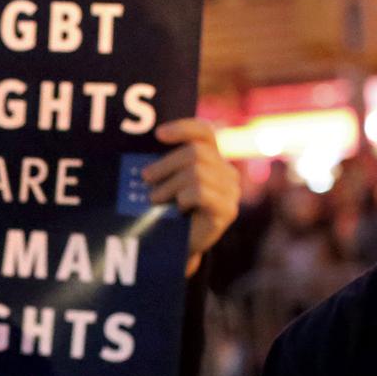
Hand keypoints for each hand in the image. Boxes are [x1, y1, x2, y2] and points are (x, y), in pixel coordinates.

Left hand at [143, 118, 240, 275]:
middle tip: (145, 178)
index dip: (183, 128)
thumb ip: (165, 164)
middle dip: (165, 164)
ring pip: (196, 172)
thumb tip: (147, 149)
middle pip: (195, 153)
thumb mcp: (167, 182)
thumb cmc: (170, 211)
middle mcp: (227, 172)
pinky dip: (182, 198)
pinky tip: (177, 208)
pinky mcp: (228, 210)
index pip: (205, 132)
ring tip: (155, 199)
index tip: (158, 135)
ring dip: (169, 185)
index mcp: (214, 159)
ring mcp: (231, 191)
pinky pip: (200, 192)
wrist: (180, 247)